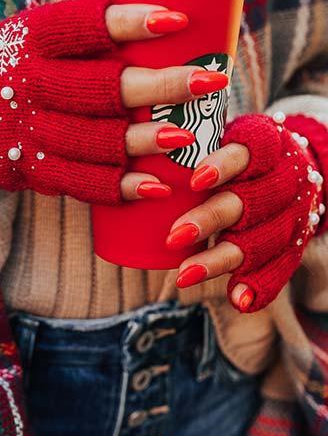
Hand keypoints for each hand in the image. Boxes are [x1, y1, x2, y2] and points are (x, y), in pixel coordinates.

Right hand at [0, 0, 229, 208]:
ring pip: (94, 139)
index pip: (82, 26)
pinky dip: (119, 187)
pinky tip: (157, 187)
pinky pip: (77, 182)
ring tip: (187, 136)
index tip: (175, 20)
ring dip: (145, 141)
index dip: (129, 23)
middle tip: (209, 81)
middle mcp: (27, 83)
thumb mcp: (23, 34)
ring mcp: (25, 130)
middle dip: (161, 86)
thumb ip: (78, 36)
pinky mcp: (26, 169)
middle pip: (101, 87)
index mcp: (28, 38)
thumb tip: (165, 27)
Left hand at [165, 113, 324, 312]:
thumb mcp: (224, 137)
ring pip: (261, 239)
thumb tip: (138, 161)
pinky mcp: (297, 241)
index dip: (224, 166)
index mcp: (266, 144)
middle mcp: (284, 178)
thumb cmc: (240, 154)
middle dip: (211, 219)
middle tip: (173, 236)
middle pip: (249, 200)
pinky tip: (238, 299)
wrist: (296, 168)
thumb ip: (188, 146)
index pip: (247, 152)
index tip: (194, 181)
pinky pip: (281, 267)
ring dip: (221, 258)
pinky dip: (259, 285)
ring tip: (185, 274)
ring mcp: (293, 212)